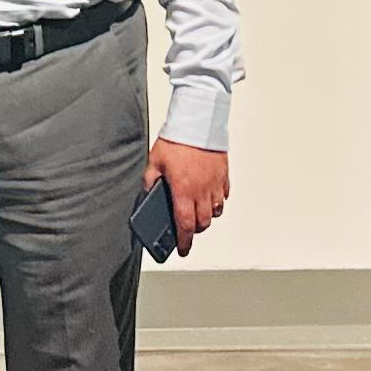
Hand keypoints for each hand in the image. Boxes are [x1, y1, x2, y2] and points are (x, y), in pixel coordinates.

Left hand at [146, 139, 230, 254]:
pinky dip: (218, 200)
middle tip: (188, 229)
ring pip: (216, 211)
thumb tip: (147, 190)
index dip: (184, 242)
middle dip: (195, 230)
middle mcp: (201, 191)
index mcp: (183, 191)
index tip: (183, 249)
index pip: (185, 226)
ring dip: (208, 216)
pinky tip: (210, 195)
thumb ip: (150, 179)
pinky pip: (224, 194)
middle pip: (202, 223)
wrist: (198, 121)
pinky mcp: (223, 174)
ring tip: (199, 212)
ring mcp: (215, 183)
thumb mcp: (155, 160)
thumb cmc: (178, 139)